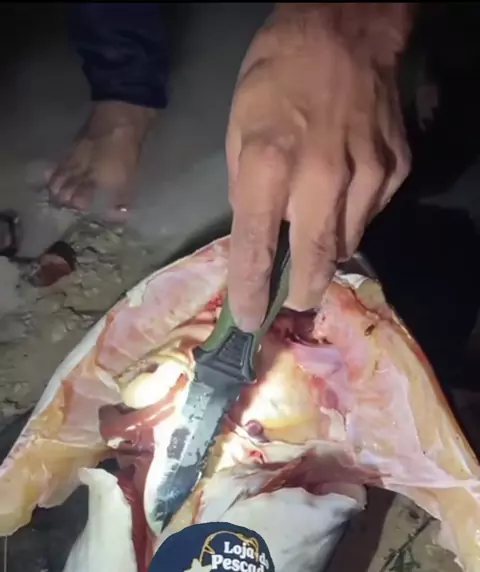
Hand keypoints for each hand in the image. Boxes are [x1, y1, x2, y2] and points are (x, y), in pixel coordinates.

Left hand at [226, 3, 412, 330]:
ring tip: (314, 234)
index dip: (250, 292)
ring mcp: (366, 174)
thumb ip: (244, 190)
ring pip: (346, 245)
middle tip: (291, 300)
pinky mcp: (395, 170)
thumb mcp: (238, 128)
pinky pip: (370, 215)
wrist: (346, 27)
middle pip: (314, 263)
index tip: (249, 320)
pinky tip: (341, 194)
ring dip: (326, 252)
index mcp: (268, 164)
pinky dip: (352, 218)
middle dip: (300, 293)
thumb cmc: (279, 73)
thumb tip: (258, 236)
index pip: (256, 248)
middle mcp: (320, 177)